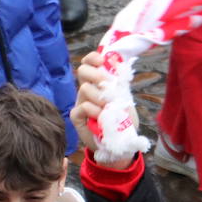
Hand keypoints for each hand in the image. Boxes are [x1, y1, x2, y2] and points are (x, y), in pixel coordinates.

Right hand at [71, 51, 136, 168]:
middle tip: (107, 85)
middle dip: (96, 74)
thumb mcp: (125, 99)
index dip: (93, 58)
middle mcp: (87, 90)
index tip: (102, 60)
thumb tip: (118, 66)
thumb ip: (120, 84)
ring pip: (84, 88)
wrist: (120, 143)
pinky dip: (93, 110)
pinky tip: (101, 117)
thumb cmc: (123, 119)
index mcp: (98, 83)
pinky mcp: (76, 116)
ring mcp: (80, 102)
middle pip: (82, 71)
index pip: (89, 63)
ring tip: (108, 108)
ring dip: (99, 97)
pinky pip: (82, 107)